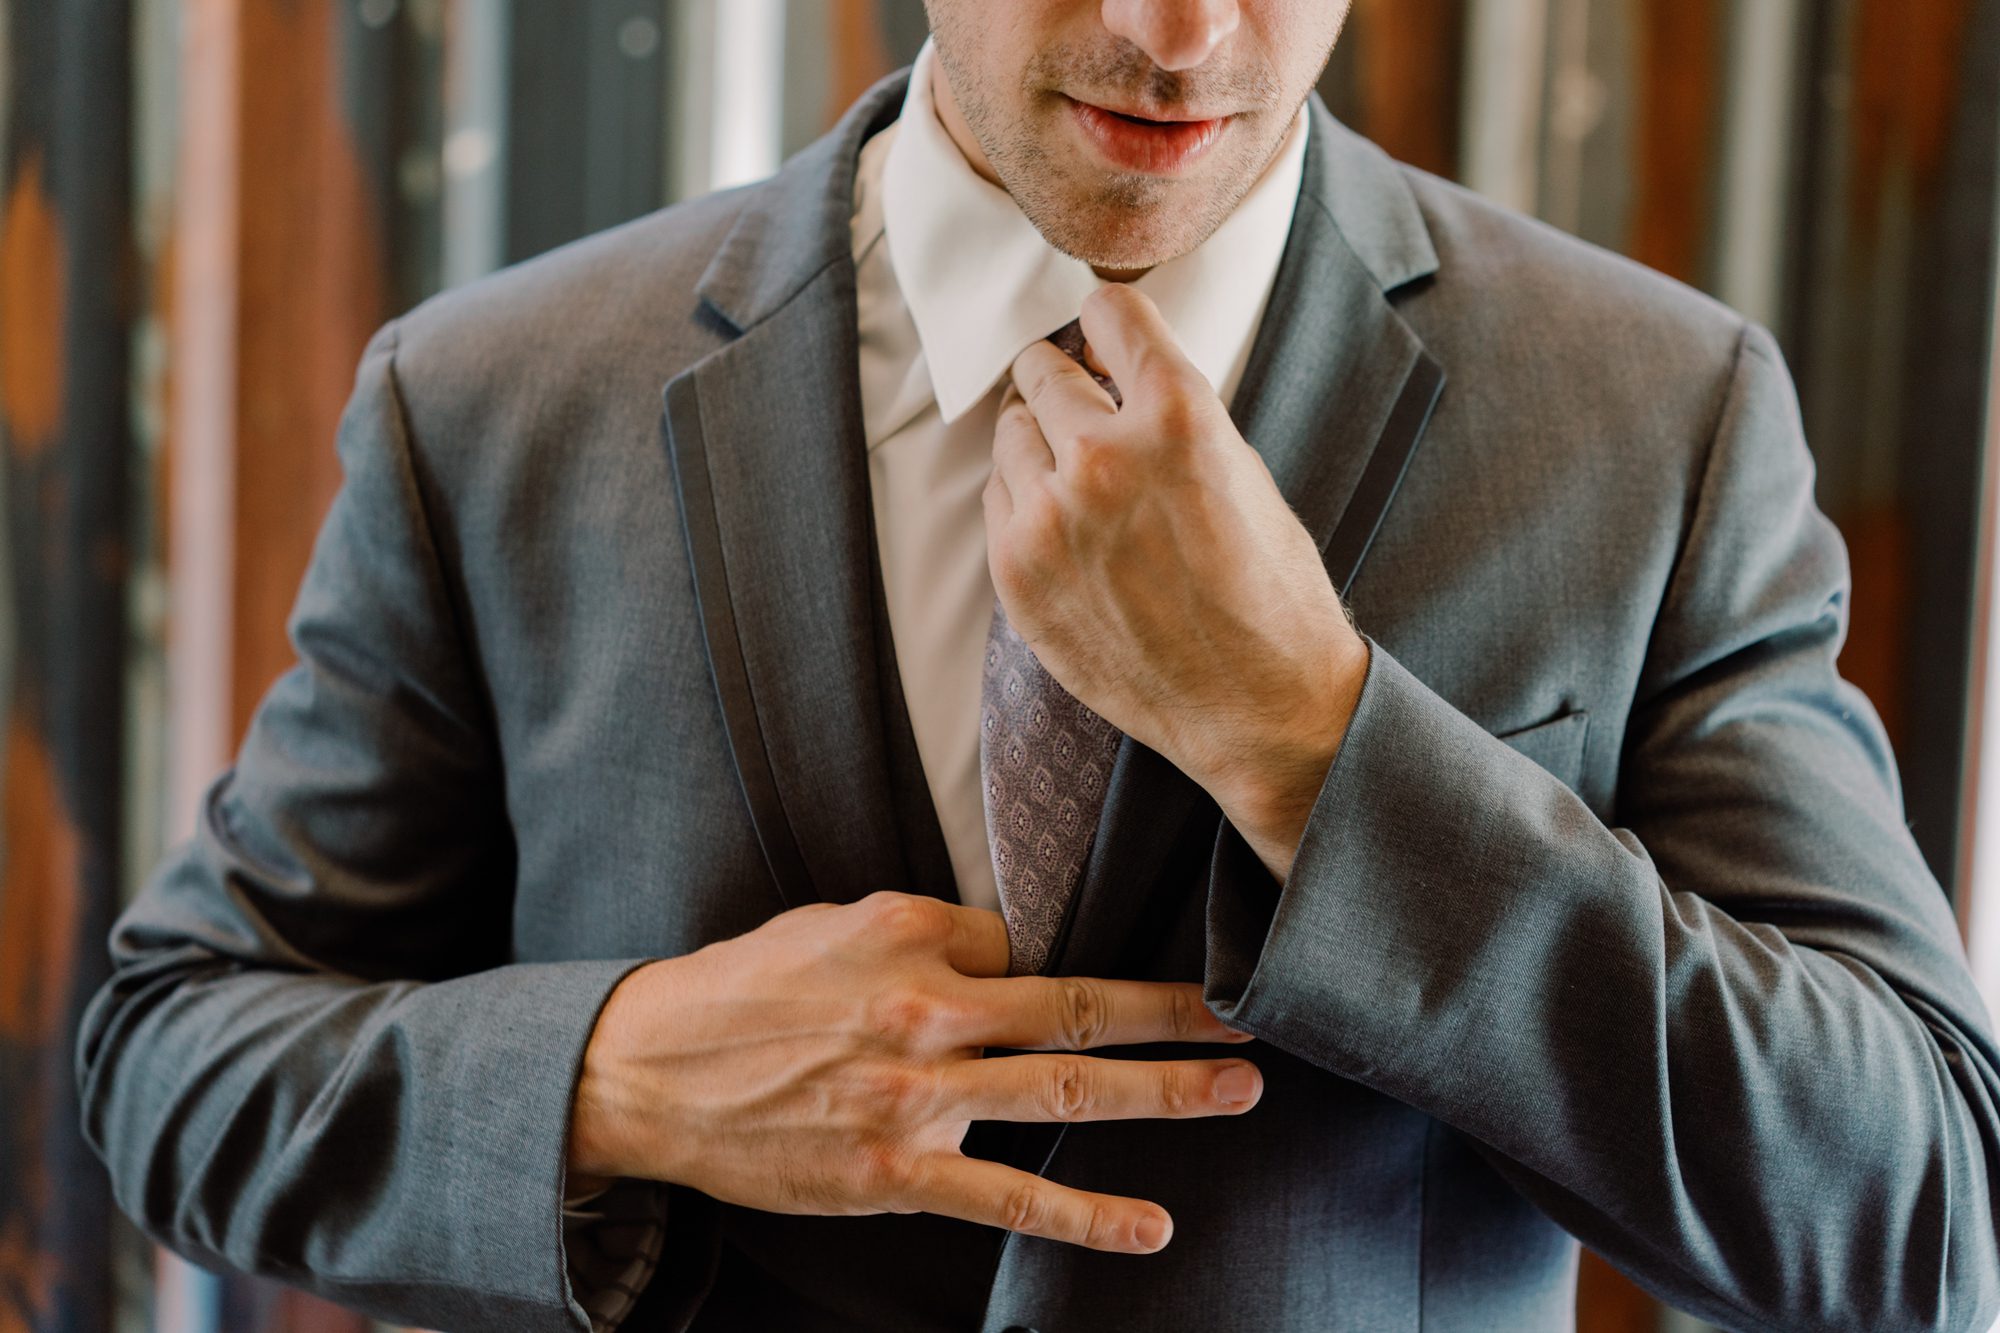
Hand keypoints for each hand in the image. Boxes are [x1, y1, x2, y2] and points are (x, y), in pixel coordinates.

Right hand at [565, 891, 1261, 1252]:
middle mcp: (929, 1010)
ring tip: (1240, 1090)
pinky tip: (1151, 1227)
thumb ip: (932, 934)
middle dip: (1179, 1014)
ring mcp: (919, 1099)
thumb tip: (1011, 951)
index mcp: (916, 936)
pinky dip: (1087, 1217)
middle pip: (1082, 1008)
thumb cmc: (747, 990)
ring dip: (1167, 1094)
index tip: (1103, 984)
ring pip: (1066, 1094)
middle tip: (1258, 1015)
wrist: (651, 1070)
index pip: (1030, 942)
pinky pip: (1009, 1200)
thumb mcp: (837, 924)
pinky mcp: (898, 1174)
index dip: (1060, 959)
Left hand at [985, 284, 1368, 879]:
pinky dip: (1025, 499)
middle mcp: (1103, 456)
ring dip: (1041, 439)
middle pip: (1043, 367)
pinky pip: (998, 498)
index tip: (1105, 332)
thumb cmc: (1268, 592)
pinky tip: (1067, 526)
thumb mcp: (1243, 471)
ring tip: (1083, 476)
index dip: (1109, 320)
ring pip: (1012, 431)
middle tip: (1085, 400)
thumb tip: (1112, 372)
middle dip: (1067, 378)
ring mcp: (1050, 518)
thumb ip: (1170, 413)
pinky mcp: (1017, 573)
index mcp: (1177, 414)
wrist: (1260, 708)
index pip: (1110, 310)